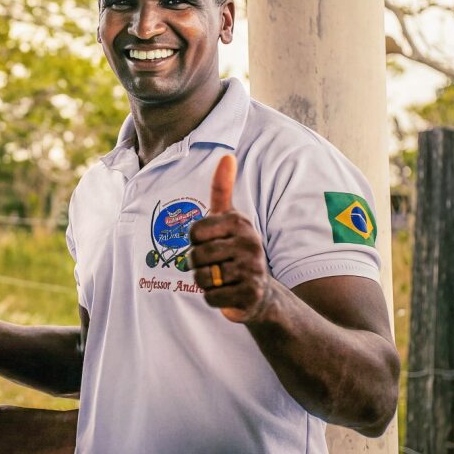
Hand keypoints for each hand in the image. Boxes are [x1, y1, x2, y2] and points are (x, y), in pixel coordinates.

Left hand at [189, 154, 271, 322]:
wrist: (259, 290)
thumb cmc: (235, 248)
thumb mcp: (229, 217)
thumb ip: (223, 189)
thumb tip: (227, 155)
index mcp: (239, 222)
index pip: (194, 233)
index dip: (195, 242)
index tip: (212, 242)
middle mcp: (249, 243)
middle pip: (195, 257)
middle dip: (198, 265)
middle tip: (216, 264)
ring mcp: (252, 269)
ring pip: (202, 278)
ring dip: (206, 282)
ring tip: (222, 278)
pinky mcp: (250, 294)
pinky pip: (211, 297)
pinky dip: (213, 298)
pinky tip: (228, 292)